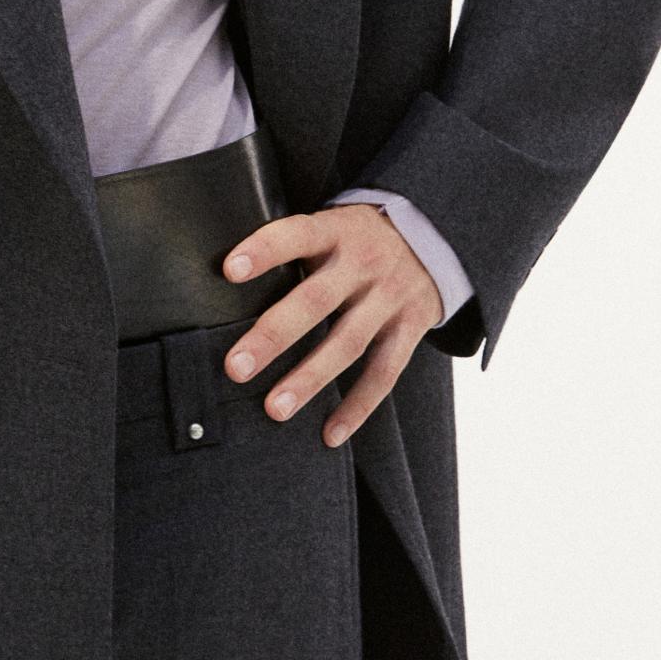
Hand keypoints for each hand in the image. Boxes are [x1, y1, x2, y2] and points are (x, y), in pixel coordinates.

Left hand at [221, 201, 442, 447]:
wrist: (434, 238)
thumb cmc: (357, 239)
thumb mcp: (331, 225)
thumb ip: (294, 248)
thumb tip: (226, 278)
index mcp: (336, 232)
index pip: (297, 234)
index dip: (264, 249)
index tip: (228, 270)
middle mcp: (364, 264)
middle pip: (315, 302)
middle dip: (274, 336)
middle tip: (236, 368)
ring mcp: (390, 298)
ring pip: (348, 344)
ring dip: (310, 379)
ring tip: (275, 409)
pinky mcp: (411, 328)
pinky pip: (384, 372)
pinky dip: (358, 406)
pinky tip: (330, 434)